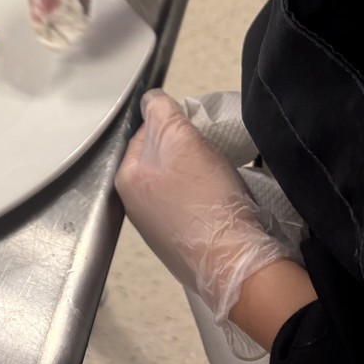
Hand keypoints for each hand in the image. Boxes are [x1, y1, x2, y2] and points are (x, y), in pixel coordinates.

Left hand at [115, 90, 288, 333]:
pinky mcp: (180, 248)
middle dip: (185, 152)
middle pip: (160, 160)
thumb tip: (151, 99)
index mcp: (126, 180)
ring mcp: (156, 231)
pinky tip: (221, 204)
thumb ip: (163, 112)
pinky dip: (204, 202)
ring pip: (176, 185)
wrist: (236, 264)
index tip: (197, 133)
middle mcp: (134, 207)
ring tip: (218, 180)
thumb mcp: (183, 140)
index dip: (174, 126)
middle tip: (210, 155)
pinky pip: (190, 210)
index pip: (145, 134)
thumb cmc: (205, 198)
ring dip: (196, 177)